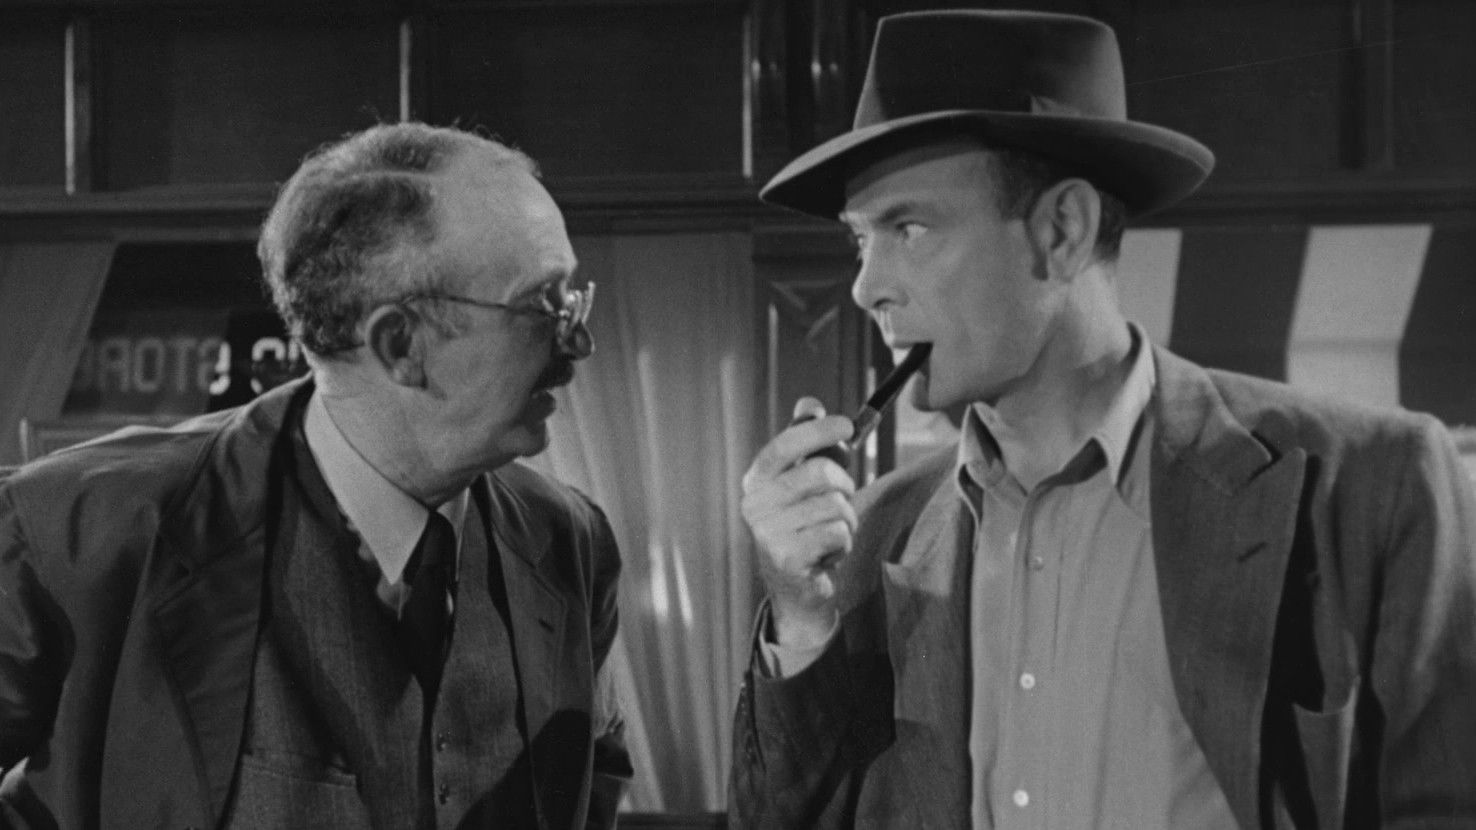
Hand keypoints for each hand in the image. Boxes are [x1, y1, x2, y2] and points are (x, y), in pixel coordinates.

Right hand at [741, 397, 856, 647]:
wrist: (797, 590)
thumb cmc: (804, 528)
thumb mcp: (801, 485)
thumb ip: (806, 445)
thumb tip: (809, 404)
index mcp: (756, 481)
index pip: (784, 446)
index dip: (816, 431)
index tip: (847, 425)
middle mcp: (755, 504)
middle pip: (820, 473)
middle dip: (844, 485)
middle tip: (842, 500)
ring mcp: (767, 532)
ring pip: (835, 506)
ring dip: (846, 521)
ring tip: (830, 534)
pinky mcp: (787, 558)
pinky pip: (838, 533)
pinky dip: (844, 543)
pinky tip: (827, 553)